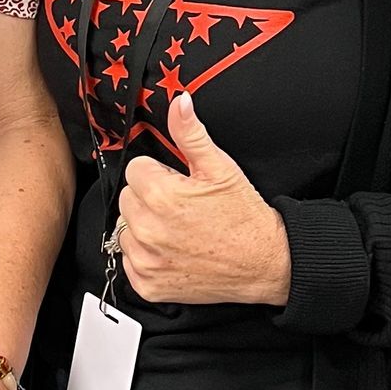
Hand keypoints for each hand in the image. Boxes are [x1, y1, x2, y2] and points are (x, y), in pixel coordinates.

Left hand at [117, 93, 291, 308]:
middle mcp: (148, 229)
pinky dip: (147, 257)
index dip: (159, 173)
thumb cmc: (245, 218)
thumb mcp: (220, 168)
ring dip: (145, 227)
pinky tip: (173, 251)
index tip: (177, 183)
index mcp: (160, 195)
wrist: (265, 263)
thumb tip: (179, 104)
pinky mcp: (148, 285)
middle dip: (149, 198)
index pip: (135, 170)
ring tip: (178, 229)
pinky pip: (130, 262)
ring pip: (125, 230)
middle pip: (128, 198)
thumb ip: (191, 134)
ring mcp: (146, 260)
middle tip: (181, 207)